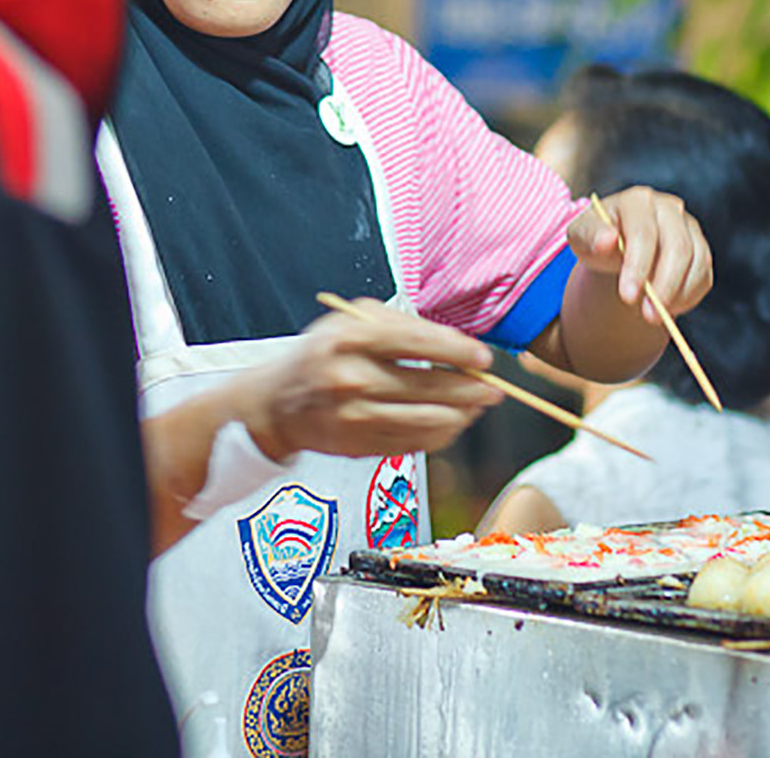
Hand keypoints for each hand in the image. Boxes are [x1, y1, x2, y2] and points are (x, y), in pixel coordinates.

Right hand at [242, 307, 502, 462]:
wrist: (276, 403)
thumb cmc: (321, 356)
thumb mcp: (352, 323)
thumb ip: (401, 326)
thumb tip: (456, 346)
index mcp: (349, 339)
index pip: (416, 343)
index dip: (457, 352)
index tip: (484, 358)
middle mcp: (351, 379)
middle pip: (428, 387)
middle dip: (470, 389)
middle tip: (493, 388)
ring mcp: (355, 417)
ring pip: (427, 421)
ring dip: (462, 415)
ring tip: (477, 405)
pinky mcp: (360, 446)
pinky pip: (414, 444)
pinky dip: (440, 434)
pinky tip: (452, 422)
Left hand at [567, 186, 712, 326]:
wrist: (615, 246)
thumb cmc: (597, 239)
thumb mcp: (582, 237)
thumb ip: (591, 236)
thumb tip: (606, 240)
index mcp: (637, 200)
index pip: (643, 232)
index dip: (638, 266)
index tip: (627, 296)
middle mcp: (669, 208)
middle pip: (677, 247)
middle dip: (664, 286)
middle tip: (648, 316)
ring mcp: (688, 227)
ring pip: (697, 261)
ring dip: (678, 294)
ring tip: (655, 316)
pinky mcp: (700, 248)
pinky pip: (704, 275)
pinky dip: (689, 296)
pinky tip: (668, 308)